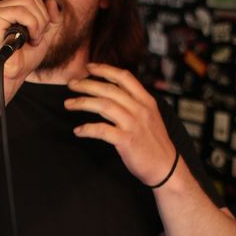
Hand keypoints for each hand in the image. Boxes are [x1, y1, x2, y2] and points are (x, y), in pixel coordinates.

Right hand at [0, 0, 60, 86]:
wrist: (8, 77)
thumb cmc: (22, 61)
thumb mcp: (43, 37)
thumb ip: (51, 20)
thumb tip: (51, 0)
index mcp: (8, 8)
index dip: (42, 11)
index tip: (40, 33)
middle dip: (42, 17)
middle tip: (36, 38)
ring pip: (27, 1)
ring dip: (38, 23)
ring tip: (32, 40)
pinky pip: (20, 11)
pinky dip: (31, 25)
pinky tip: (28, 39)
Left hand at [64, 63, 176, 185]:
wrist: (167, 168)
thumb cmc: (155, 143)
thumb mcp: (150, 116)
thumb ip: (135, 103)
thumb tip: (115, 93)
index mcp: (146, 101)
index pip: (124, 77)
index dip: (105, 69)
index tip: (88, 68)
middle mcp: (140, 109)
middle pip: (109, 89)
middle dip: (87, 84)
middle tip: (71, 84)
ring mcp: (134, 124)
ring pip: (104, 106)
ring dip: (82, 103)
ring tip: (69, 104)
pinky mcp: (127, 141)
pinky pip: (102, 130)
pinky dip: (87, 129)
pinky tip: (78, 131)